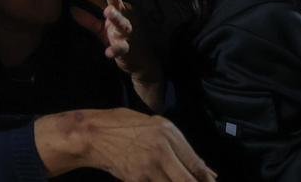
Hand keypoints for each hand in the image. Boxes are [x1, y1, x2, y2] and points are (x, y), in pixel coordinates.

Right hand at [70, 108, 214, 180]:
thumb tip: (207, 172)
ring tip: (171, 178)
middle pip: (189, 181)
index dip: (207, 180)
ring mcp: (149, 167)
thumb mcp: (155, 126)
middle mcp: (162, 150)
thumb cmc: (123, 125)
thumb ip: (181, 147)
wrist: (93, 134)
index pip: (197, 166)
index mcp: (168, 134)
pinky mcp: (137, 179)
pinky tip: (158, 179)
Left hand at [72, 0, 160, 81]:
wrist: (141, 61)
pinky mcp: (128, 49)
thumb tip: (72, 9)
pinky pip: (122, 48)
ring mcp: (128, 34)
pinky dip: (115, 50)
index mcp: (120, 12)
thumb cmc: (120, 39)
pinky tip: (107, 52)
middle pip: (119, 8)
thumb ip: (89, 20)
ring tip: (108, 12)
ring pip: (123, 25)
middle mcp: (126, 20)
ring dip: (116, 18)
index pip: (106, 1)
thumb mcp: (103, 29)